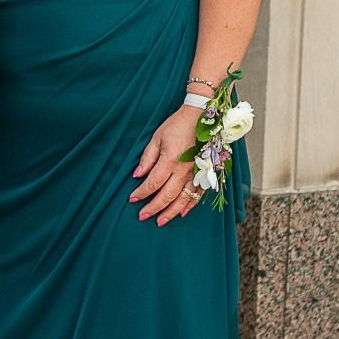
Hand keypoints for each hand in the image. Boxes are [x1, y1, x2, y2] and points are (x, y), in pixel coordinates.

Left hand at [129, 110, 202, 226]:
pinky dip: (190, 205)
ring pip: (183, 199)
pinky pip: (198, 194)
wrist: (200, 117)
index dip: (141, 193)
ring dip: (171, 212)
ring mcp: (197, 173)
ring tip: (161, 221)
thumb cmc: (176, 125)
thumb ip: (147, 158)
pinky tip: (182, 213)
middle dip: (153, 208)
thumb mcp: (156, 138)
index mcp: (170, 160)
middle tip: (143, 217)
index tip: (132, 199)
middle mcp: (184, 170)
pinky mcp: (205, 173)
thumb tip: (137, 175)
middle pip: (167, 195)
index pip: (153, 183)